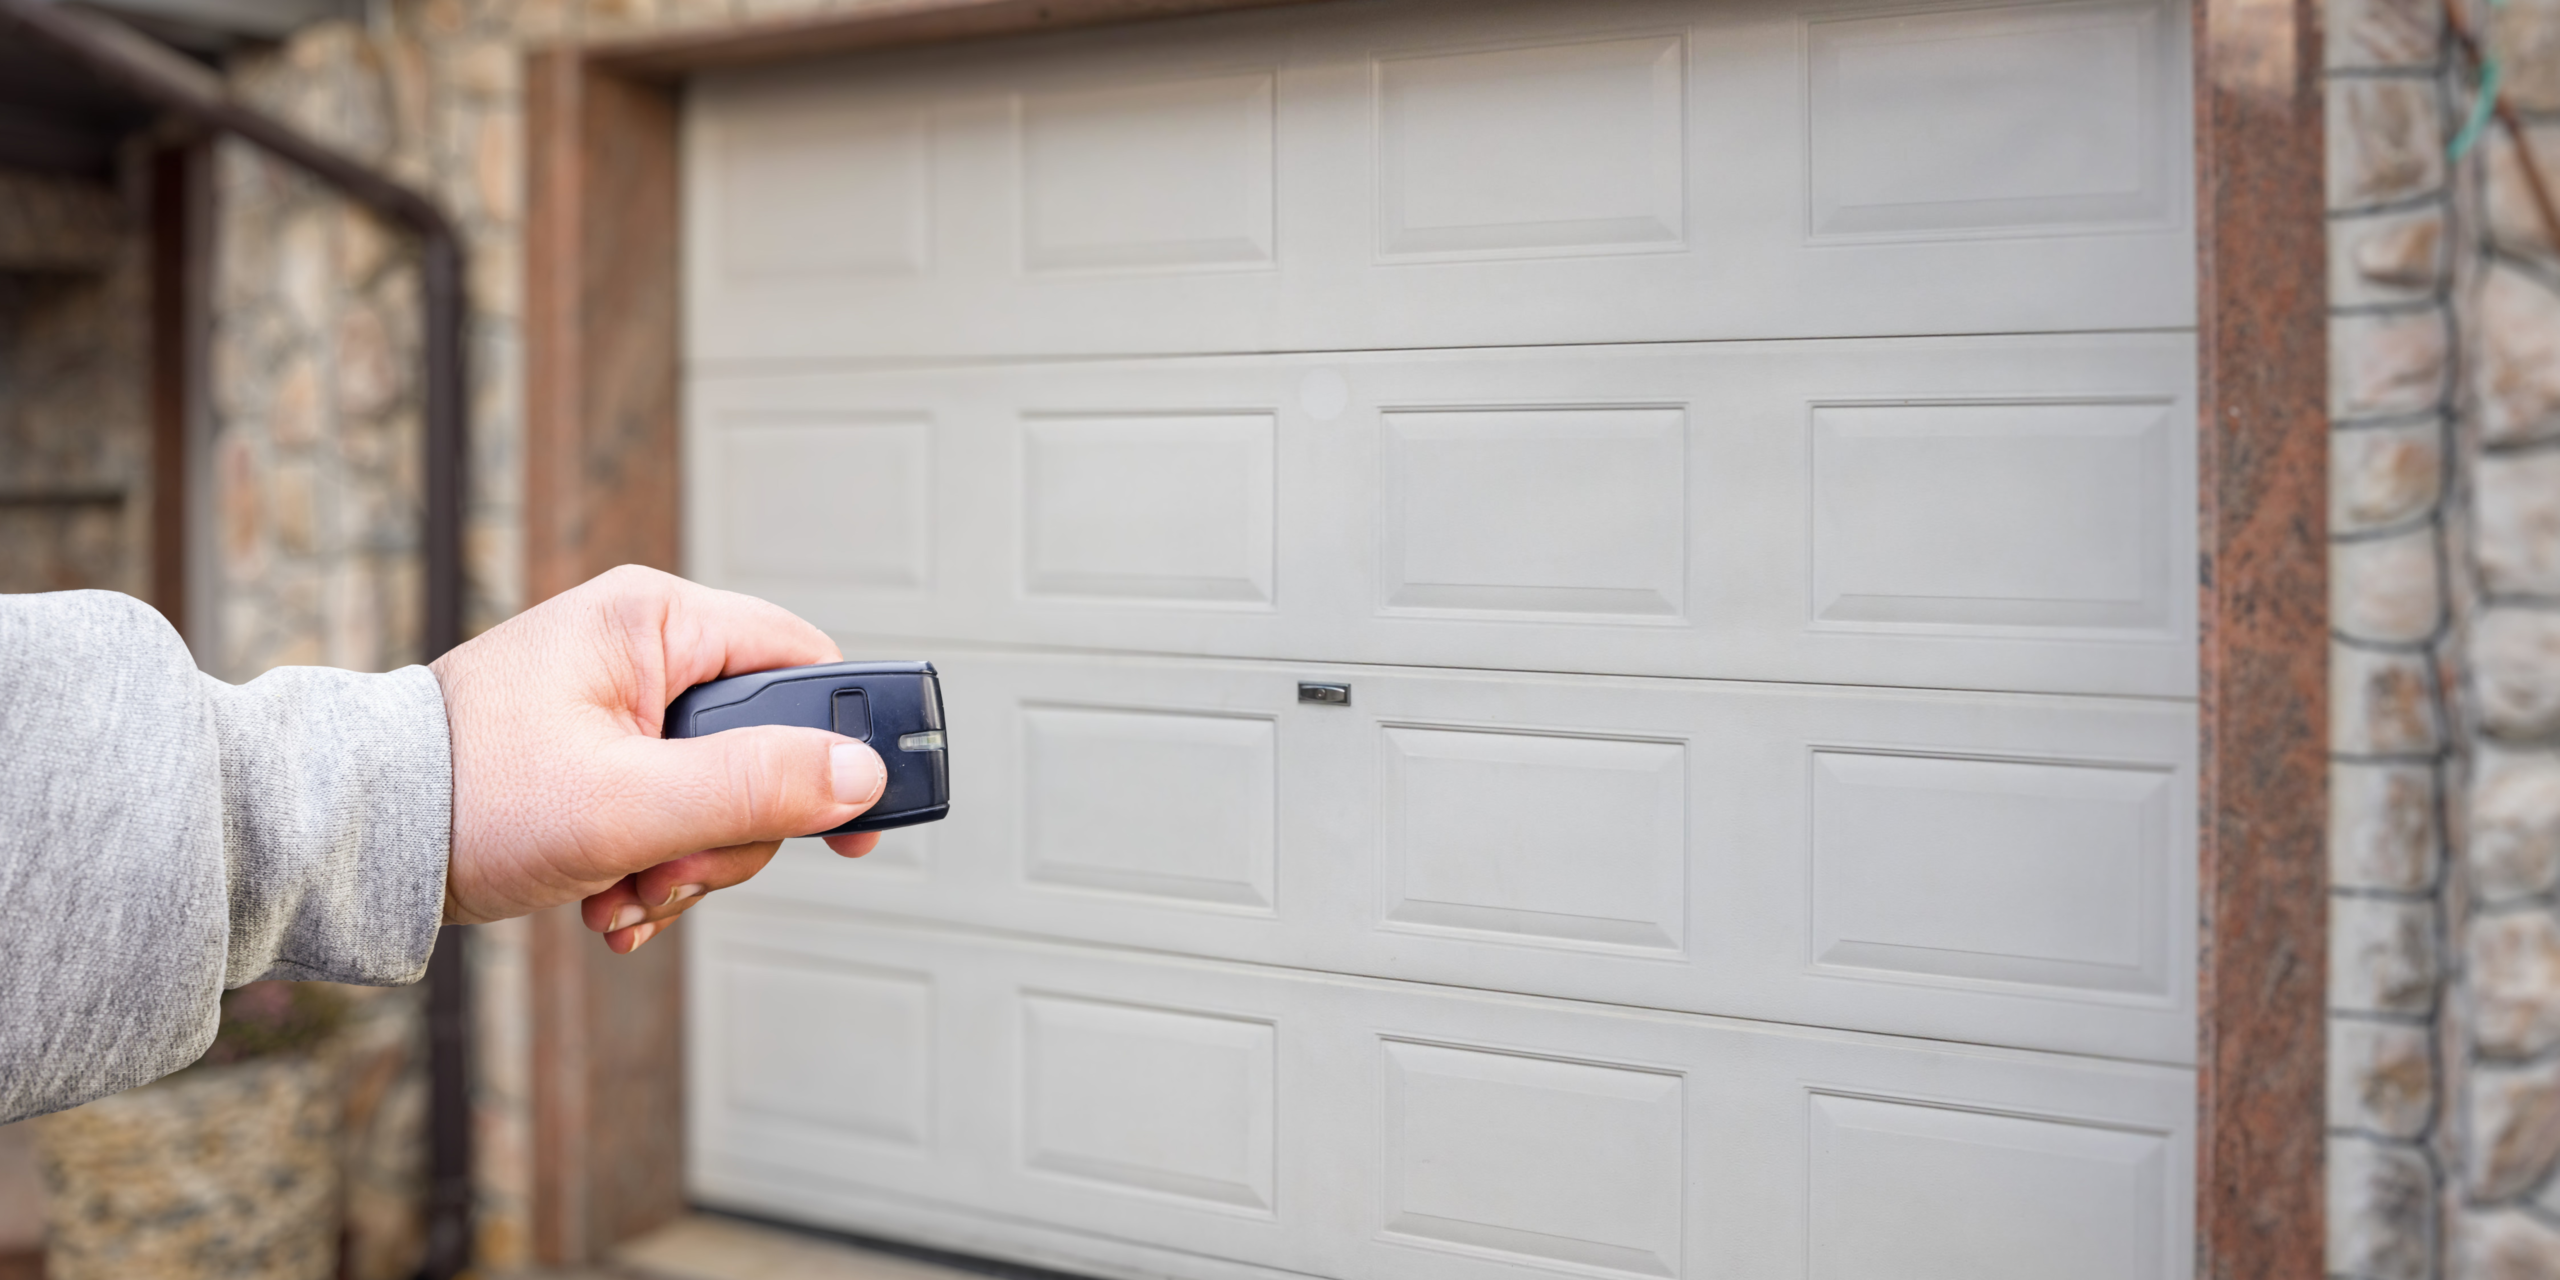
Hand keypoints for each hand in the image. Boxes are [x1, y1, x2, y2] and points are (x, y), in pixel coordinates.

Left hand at [429, 565, 884, 952]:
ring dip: (687, 865)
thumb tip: (860, 776)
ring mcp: (620, 703)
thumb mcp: (627, 803)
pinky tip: (609, 897)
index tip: (856, 825)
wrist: (350, 841)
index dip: (843, 744)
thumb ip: (753, 787)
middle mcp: (643, 648)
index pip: (803, 663)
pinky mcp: (599, 752)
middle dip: (730, 833)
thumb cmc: (463, 797)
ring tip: (625, 892)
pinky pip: (673, 813)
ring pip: (720, 794)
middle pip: (765, 746)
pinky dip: (652, 867)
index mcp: (655, 620)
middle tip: (673, 871)